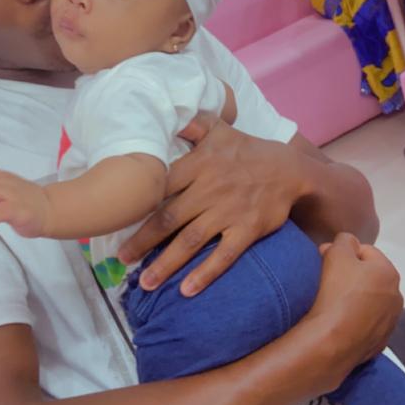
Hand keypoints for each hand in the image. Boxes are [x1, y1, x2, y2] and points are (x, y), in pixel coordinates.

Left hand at [118, 119, 308, 295]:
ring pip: (190, 241)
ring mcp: (228, 212)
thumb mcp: (219, 130)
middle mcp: (209, 189)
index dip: (136, 203)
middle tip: (121, 260)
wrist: (290, 170)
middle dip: (141, 241)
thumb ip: (191, 125)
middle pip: (168, 218)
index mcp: (198, 165)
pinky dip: (205, 274)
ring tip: (146, 283)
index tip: (114, 219)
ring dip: (166, 263)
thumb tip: (165, 114)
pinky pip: (224, 256)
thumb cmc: (247, 150)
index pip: (159, 185)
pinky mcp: (247, 230)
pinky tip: (187, 290)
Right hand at [306, 233, 402, 389]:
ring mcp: (389, 322)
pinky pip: (364, 323)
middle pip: (368, 276)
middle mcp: (396, 296)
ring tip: (331, 302)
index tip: (324, 259)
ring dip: (353, 297)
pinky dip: (353, 319)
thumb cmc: (336, 291)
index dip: (342, 251)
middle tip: (325, 279)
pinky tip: (337, 321)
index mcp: (389, 272)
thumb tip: (346, 244)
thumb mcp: (336, 253)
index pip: (365, 251)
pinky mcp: (378, 342)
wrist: (332, 341)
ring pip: (368, 301)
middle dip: (349, 274)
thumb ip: (344, 240)